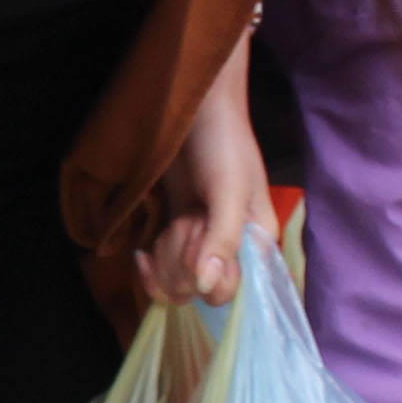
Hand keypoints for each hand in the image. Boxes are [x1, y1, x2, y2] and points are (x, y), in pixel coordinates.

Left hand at [136, 39, 270, 309]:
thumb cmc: (222, 143)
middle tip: (189, 217)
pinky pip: (162, 272)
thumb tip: (208, 289)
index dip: (210, 275)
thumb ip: (223, 239)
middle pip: (199, 292)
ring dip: (168, 253)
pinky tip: (143, 252)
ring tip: (177, 217)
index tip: (203, 234)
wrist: (195, 109)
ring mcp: (203, 246)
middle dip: (184, 257)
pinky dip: (150, 264)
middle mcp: (233, 252)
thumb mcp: (229, 189)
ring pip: (177, 283)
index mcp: (258, 244)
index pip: (233, 293)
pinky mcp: (178, 237)